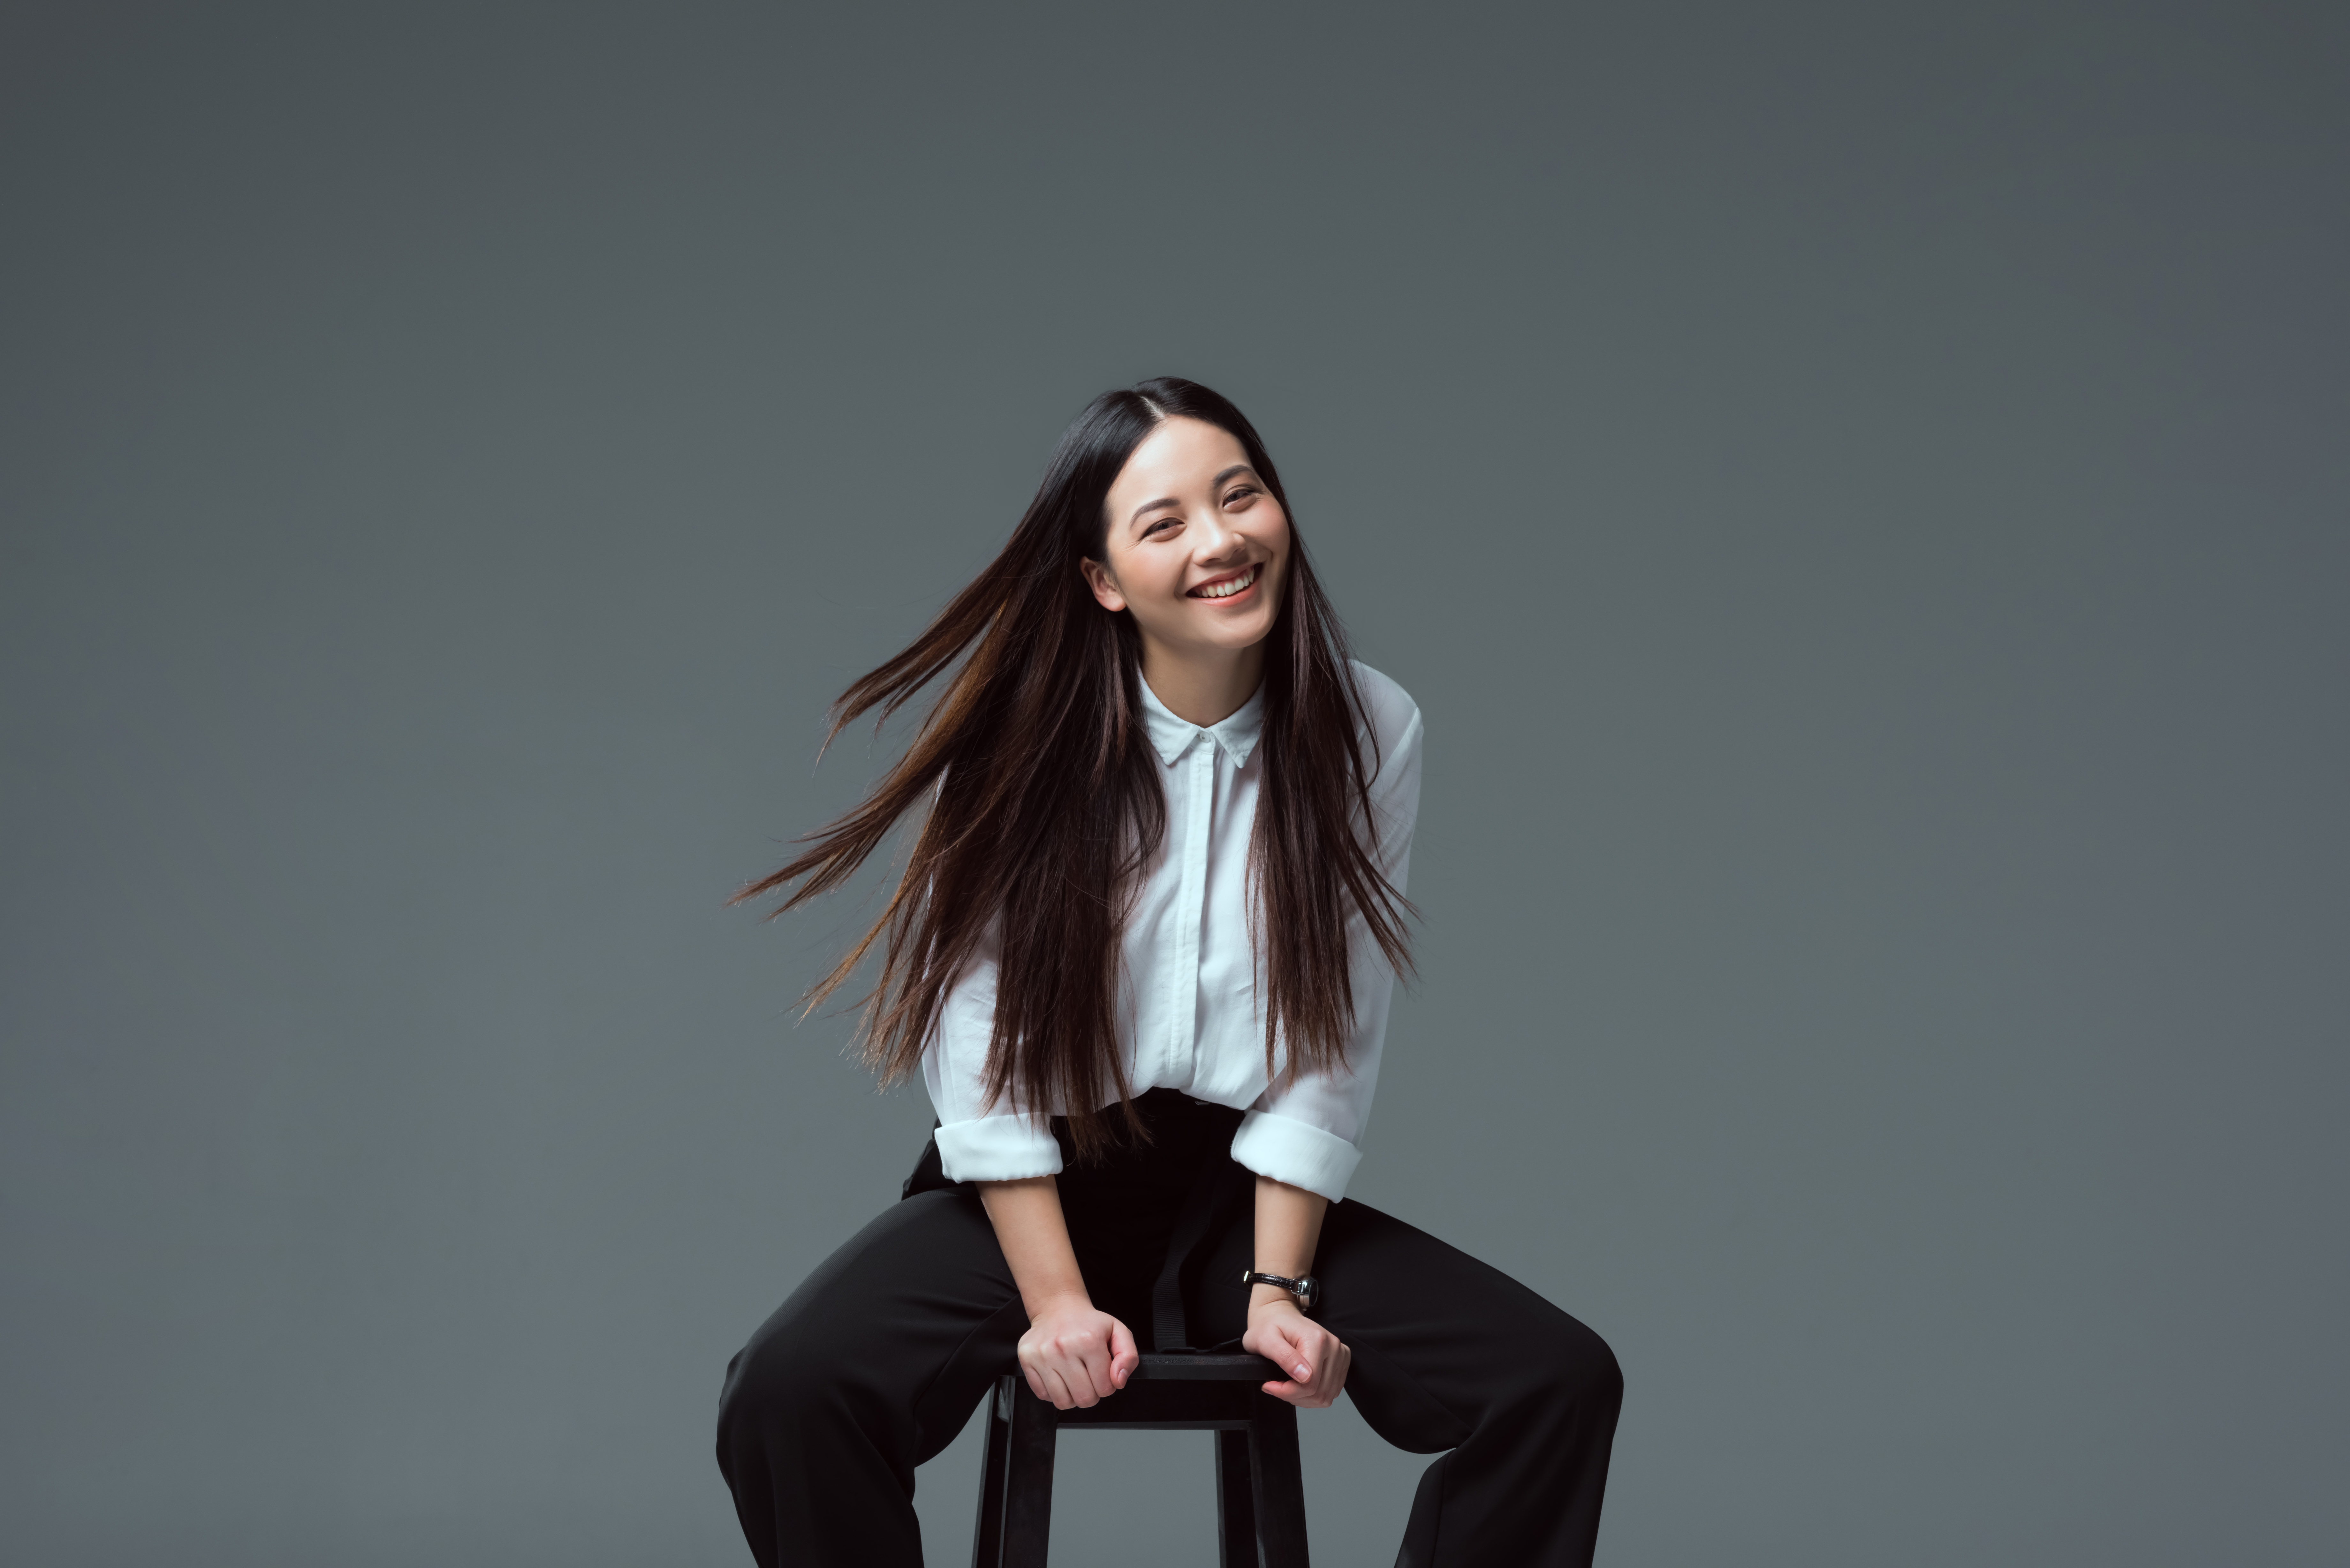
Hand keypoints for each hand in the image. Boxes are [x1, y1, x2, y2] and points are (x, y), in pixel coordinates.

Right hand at [1017, 1295, 1138, 1409]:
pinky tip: (1059, 1376)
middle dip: (1091, 1394)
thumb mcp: (1118, 1332)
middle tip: (1089, 1378)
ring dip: (1072, 1397)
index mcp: (1089, 1340)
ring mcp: (1042, 1355)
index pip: (1105, 1388)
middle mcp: (1063, 1347)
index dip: (1108, 1386)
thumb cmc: (1088, 1323)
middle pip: (1084, 1398)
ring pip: (1062, 1401)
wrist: (1058, 1308)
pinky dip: (1053, 1392)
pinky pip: (1042, 1395)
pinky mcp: (1026, 1359)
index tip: (1103, 1374)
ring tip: (1075, 1379)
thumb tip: (1118, 1381)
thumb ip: (1128, 1357)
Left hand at [1243, 1297, 1348, 1407]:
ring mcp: (1340, 1355)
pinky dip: (1313, 1395)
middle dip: (1294, 1396)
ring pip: (1326, 1396)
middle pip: (1319, 1393)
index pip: (1309, 1384)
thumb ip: (1284, 1357)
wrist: (1279, 1316)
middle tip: (1276, 1385)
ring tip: (1287, 1384)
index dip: (1286, 1392)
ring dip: (1304, 1398)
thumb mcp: (1266, 1339)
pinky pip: (1331, 1392)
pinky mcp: (1341, 1362)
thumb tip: (1304, 1377)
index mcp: (1318, 1340)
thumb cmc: (1270, 1326)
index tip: (1269, 1386)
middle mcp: (1334, 1347)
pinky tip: (1299, 1384)